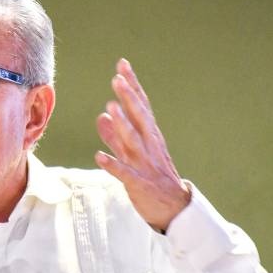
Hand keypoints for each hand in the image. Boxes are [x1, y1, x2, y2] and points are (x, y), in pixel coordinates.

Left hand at [95, 58, 189, 230]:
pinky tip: (98, 156)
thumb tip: (101, 116)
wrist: (173, 208)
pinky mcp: (139, 184)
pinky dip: (112, 164)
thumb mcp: (133, 153)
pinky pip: (125, 173)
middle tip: (118, 79)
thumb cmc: (152, 177)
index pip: (140, 105)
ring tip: (110, 107)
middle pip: (140, 118)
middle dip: (129, 98)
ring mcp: (145, 164)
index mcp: (149, 136)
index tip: (123, 65)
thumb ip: (115, 135)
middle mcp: (149, 146)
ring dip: (122, 124)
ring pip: (133, 141)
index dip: (132, 85)